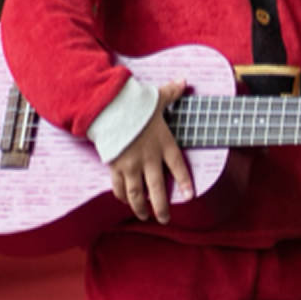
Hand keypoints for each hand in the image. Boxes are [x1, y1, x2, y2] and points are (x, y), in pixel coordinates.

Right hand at [108, 81, 192, 222]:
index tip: (190, 195)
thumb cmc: (135, 104)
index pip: (178, 167)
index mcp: (164, 144)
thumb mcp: (157, 98)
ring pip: (137, 194)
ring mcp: (131, 165)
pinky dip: (121, 196)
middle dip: (162, 207)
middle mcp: (149, 159)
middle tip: (165, 218)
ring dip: (141, 207)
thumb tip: (183, 81)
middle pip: (158, 189)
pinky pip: (118, 187)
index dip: (184, 183)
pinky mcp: (115, 167)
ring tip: (144, 216)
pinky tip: (125, 201)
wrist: (110, 109)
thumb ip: (172, 92)